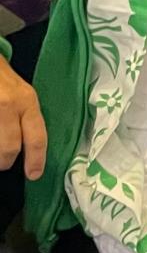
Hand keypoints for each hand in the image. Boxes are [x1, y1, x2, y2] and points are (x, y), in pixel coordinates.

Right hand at [0, 56, 45, 178]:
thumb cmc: (1, 77)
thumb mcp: (21, 94)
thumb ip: (25, 118)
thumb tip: (27, 149)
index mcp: (26, 101)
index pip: (36, 137)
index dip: (36, 160)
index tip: (34, 175)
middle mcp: (8, 105)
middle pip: (9, 148)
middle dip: (5, 161)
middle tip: (4, 163)